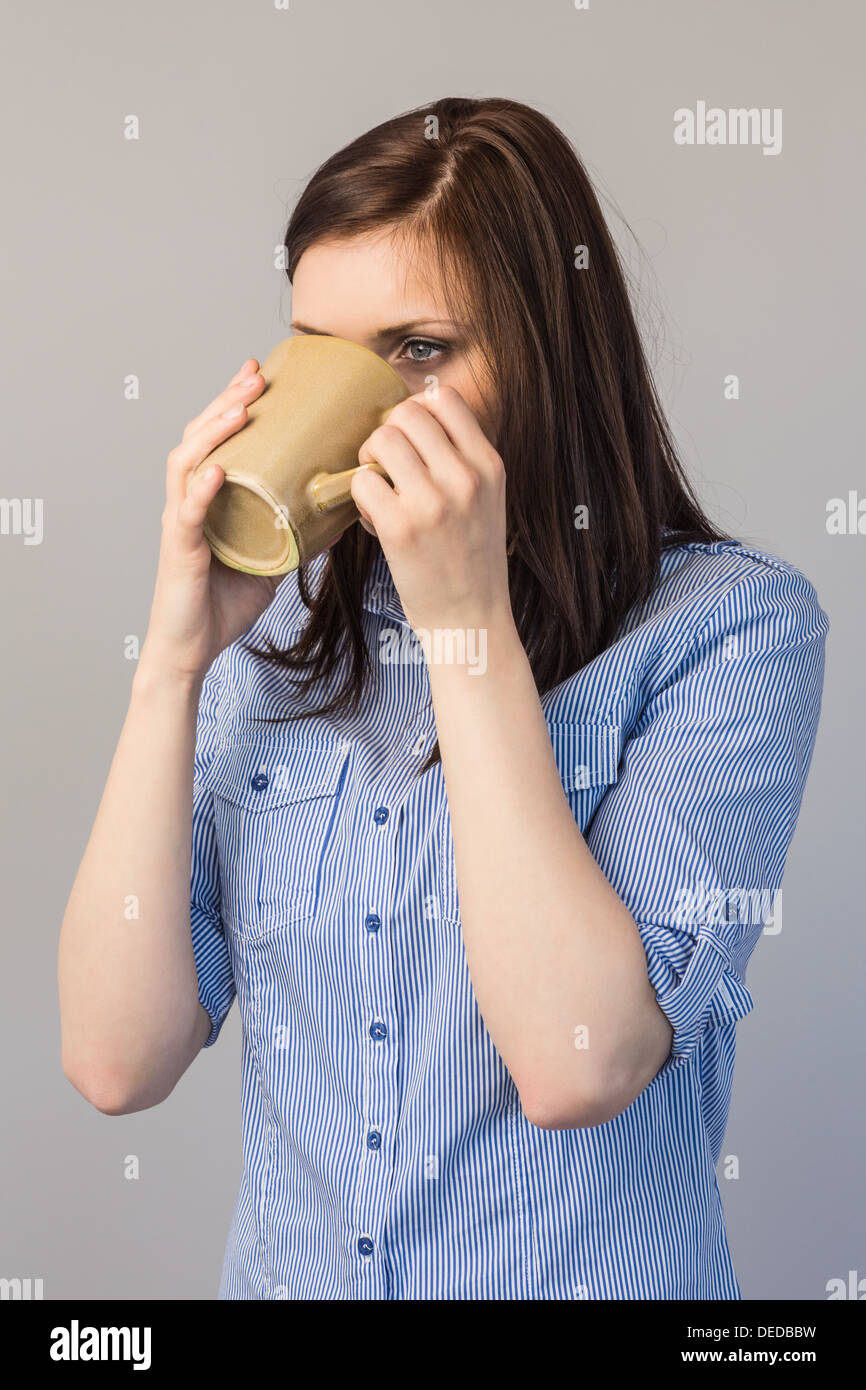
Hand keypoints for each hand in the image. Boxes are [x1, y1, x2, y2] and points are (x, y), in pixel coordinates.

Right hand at [137, 359, 280, 685]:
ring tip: (239, 407)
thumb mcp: (271, 562)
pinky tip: (218, 468)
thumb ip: (295, 537)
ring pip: (187, 462)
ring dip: (213, 430)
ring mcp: (181, 524)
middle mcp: (189, 502)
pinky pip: (189, 512)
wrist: (193, 650)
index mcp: (208, 499)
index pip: (215, 440)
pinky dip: (202, 488)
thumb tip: (340, 519)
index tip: (260, 375)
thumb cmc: (222, 605)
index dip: (232, 404)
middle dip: (226, 401)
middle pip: (199, 437)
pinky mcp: (181, 550)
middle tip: (255, 375)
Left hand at [350, 387, 510, 634]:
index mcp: (489, 465)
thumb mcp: (487, 500)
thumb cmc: (471, 560)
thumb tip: (408, 422)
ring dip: (369, 460)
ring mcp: (433, 502)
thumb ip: (460, 460)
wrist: (471, 620)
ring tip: (379, 490)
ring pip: (382, 440)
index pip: (445, 399)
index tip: (409, 436)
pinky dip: (359, 495)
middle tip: (387, 466)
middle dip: (387, 434)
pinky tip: (376, 518)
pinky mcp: (401, 528)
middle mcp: (465, 478)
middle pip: (407, 413)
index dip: (416, 408)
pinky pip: (362, 481)